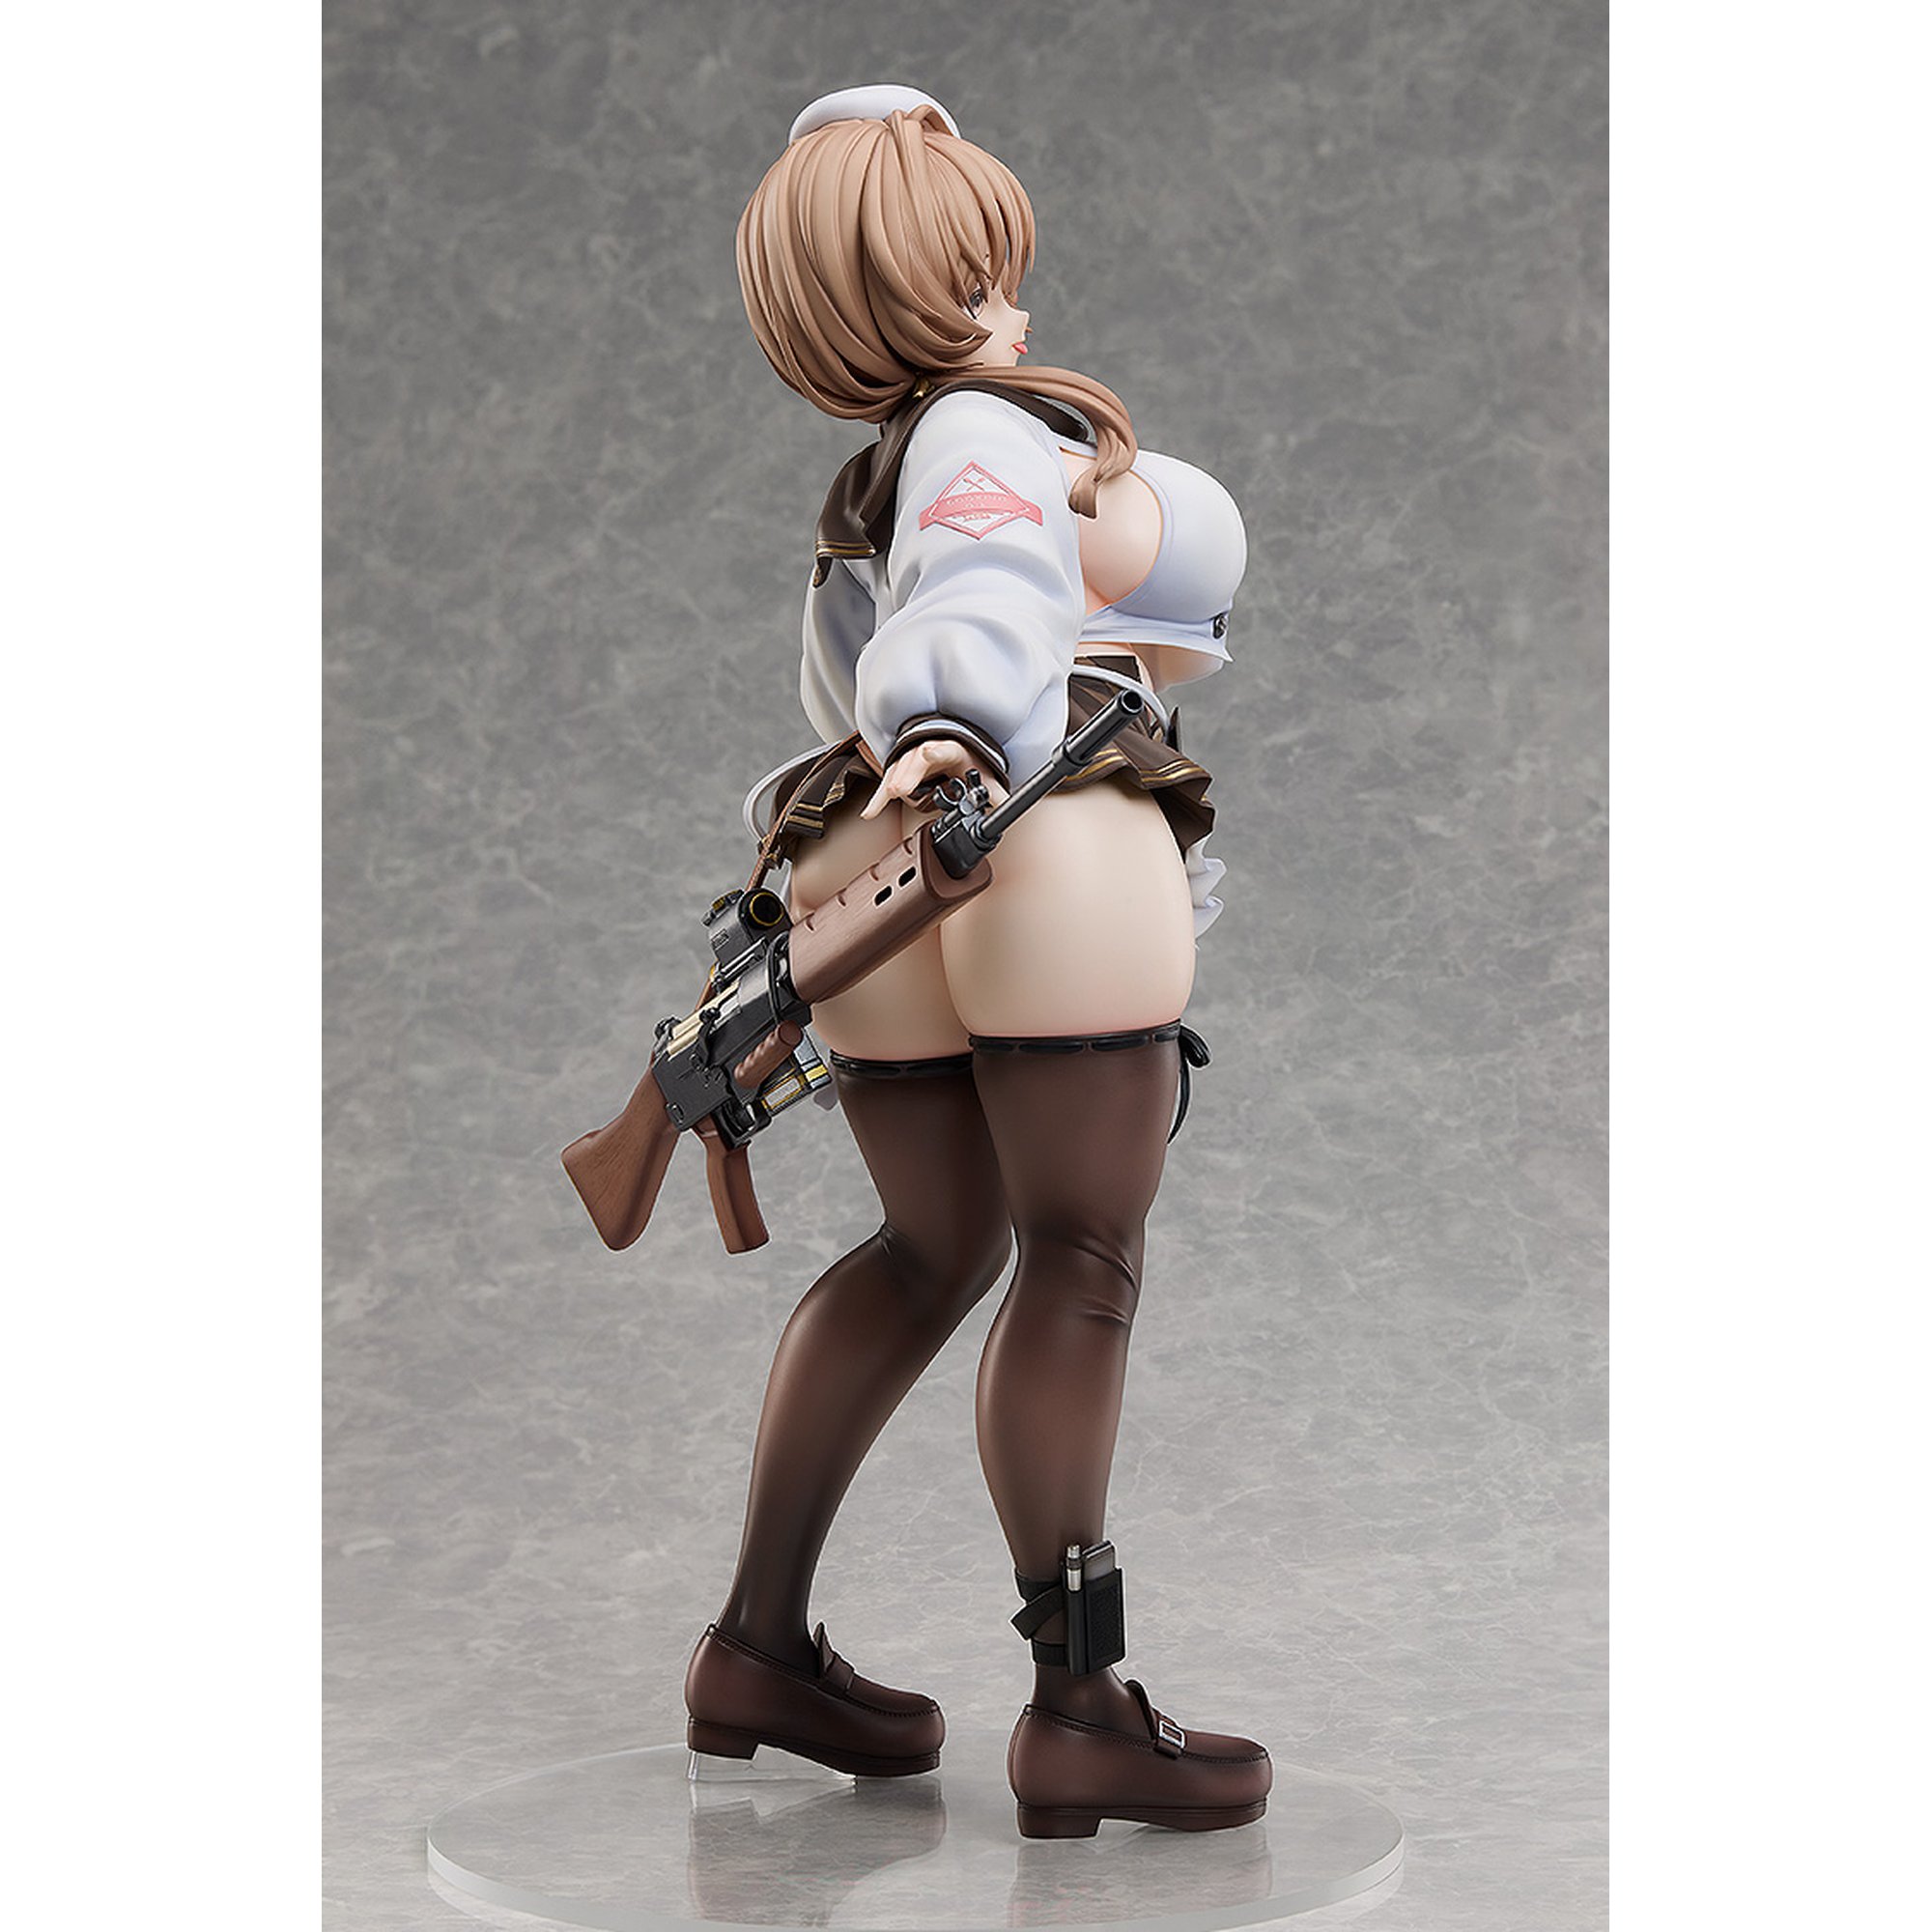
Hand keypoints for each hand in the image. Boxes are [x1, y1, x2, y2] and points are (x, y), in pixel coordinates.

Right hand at [859, 738, 1008, 818]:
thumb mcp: (983, 773)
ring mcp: (909, 758)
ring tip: (892, 794)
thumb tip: (1011, 810)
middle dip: (909, 774)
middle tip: (903, 789)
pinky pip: (886, 785)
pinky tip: (870, 813)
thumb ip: (996, 794)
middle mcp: (925, 750)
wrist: (950, 742)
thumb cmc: (965, 758)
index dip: (935, 753)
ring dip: (895, 783)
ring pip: (899, 770)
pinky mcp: (898, 770)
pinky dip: (878, 799)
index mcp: (950, 749)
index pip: (941, 749)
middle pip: (914, 762)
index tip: (929, 754)